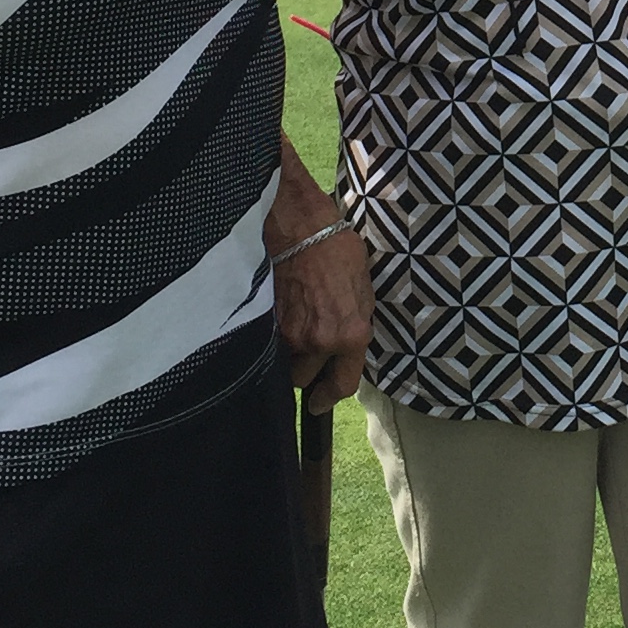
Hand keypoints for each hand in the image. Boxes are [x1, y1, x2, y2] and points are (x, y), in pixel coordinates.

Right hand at [268, 145, 372, 405]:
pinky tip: (276, 318)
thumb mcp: (362, 288)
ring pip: (284, 363)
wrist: (298, 225)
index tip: (321, 403)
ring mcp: (290, 334)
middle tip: (306, 348)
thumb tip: (347, 346)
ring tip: (291, 327)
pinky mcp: (265, 324)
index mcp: (351, 334)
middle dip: (305, 369)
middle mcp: (320, 341)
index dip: (330, 397)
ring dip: (287, 354)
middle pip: (305, 379)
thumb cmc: (336, 248)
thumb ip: (355, 324)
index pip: (342, 384)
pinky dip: (271, 338)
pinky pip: (267, 345)